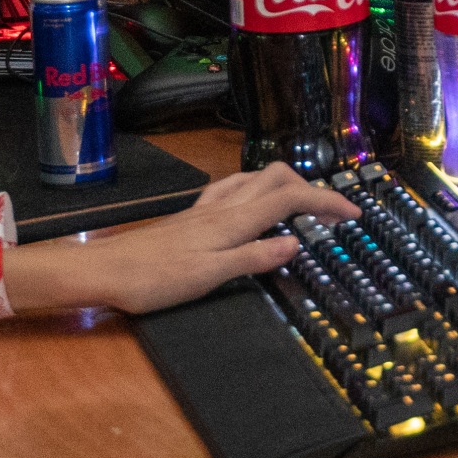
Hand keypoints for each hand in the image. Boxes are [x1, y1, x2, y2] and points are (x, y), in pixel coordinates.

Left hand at [33, 166, 350, 316]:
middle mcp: (223, 206)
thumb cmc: (154, 280)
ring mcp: (206, 207)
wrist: (103, 270)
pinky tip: (250, 204)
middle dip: (311, 186)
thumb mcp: (209, 277)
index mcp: (233, 221)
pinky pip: (233, 188)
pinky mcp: (191, 214)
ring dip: (284, 183)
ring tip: (300, 203)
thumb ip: (254, 259)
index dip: (327, 201)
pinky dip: (255, 189)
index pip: (291, 199)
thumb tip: (294, 243)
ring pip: (255, 178)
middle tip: (331, 210)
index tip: (354, 214)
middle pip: (276, 177)